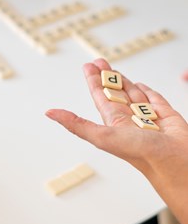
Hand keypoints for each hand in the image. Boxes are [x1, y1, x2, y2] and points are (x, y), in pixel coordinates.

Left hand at [46, 58, 187, 175]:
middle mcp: (129, 118)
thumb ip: (76, 123)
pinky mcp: (167, 115)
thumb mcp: (101, 136)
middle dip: (107, 76)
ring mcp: (148, 116)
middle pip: (115, 91)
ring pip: (133, 94)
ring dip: (123, 81)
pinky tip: (140, 86)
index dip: (94, 80)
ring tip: (114, 70)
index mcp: (114, 121)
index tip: (88, 67)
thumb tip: (49, 113)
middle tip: (99, 61)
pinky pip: (155, 99)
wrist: (178, 162)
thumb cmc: (141, 153)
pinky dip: (148, 91)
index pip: (100, 95)